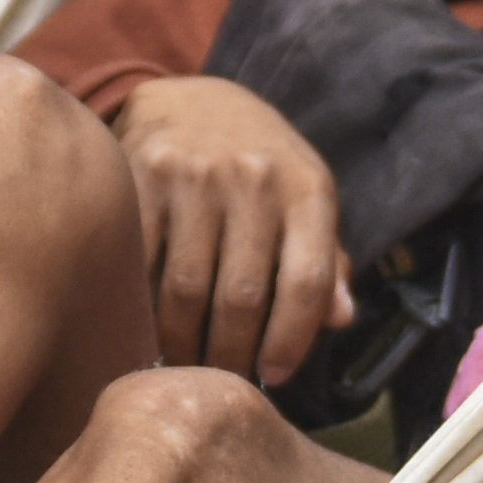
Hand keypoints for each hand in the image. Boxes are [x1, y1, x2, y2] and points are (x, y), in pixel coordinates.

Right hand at [114, 72, 345, 383]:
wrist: (191, 101)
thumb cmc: (260, 169)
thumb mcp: (305, 201)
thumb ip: (325, 262)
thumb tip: (341, 319)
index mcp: (306, 188)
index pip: (307, 282)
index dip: (292, 341)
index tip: (275, 376)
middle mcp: (254, 177)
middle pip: (242, 297)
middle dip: (231, 356)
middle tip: (222, 381)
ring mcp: (194, 176)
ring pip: (185, 291)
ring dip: (184, 344)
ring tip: (185, 366)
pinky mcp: (141, 178)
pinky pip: (141, 266)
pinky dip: (143, 310)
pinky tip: (148, 331)